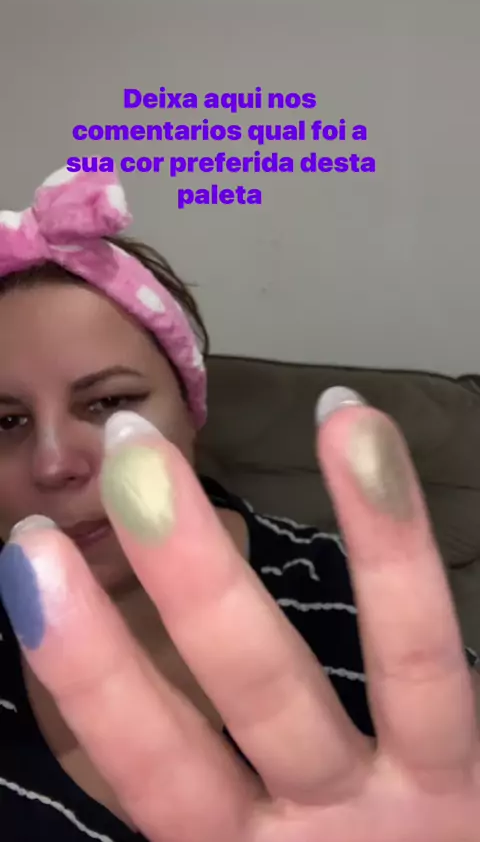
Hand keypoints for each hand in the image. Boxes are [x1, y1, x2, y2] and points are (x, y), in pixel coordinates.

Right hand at [3, 399, 478, 841]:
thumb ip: (207, 789)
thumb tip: (131, 705)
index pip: (151, 763)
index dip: (90, 668)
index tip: (30, 561)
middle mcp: (322, 830)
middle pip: (251, 692)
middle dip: (190, 575)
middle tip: (133, 454)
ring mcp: (414, 804)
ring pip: (399, 666)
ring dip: (376, 536)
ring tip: (339, 418)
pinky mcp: (476, 782)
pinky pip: (445, 654)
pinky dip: (414, 549)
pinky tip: (379, 445)